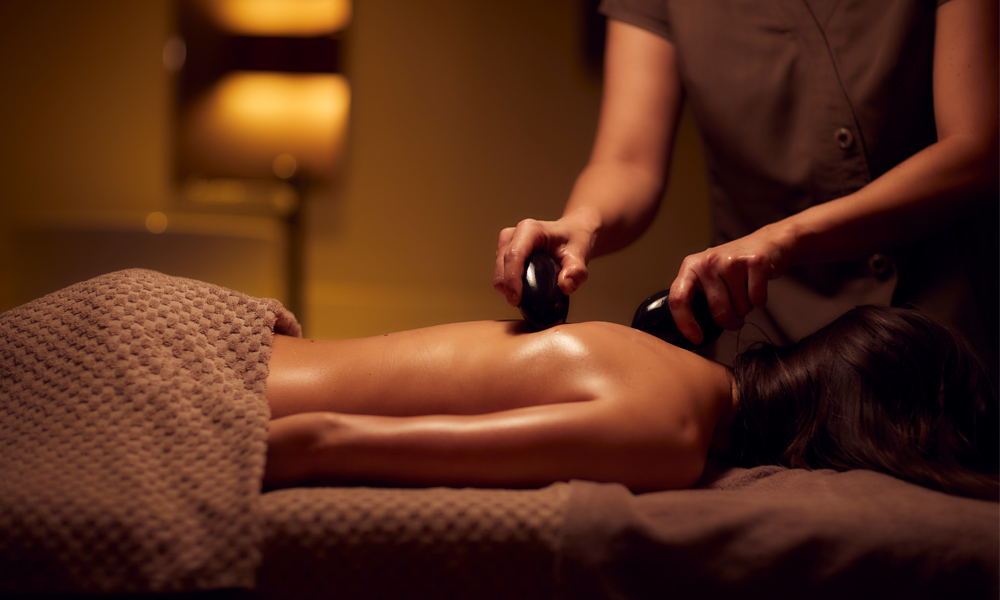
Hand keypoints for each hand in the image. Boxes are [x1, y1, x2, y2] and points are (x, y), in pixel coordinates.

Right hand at [494, 217, 594, 306]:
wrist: (572, 233)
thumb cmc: (574, 240)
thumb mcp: (581, 254)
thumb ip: (577, 272)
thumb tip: (565, 286)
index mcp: (530, 229)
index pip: (514, 255)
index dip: (512, 279)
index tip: (516, 300)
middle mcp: (514, 233)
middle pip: (501, 264)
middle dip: (507, 287)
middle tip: (519, 305)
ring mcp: (507, 241)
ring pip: (498, 269)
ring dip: (506, 286)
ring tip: (523, 298)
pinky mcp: (504, 250)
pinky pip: (500, 271)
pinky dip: (507, 284)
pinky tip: (521, 291)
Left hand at [668, 227, 789, 343]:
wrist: (765, 243)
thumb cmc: (732, 267)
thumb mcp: (707, 275)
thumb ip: (696, 295)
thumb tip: (690, 332)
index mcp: (690, 266)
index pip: (678, 299)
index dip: (685, 323)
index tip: (696, 337)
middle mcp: (708, 261)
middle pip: (719, 312)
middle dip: (730, 321)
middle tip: (735, 315)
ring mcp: (731, 261)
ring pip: (740, 308)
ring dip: (745, 308)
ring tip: (745, 291)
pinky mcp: (755, 262)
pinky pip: (757, 300)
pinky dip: (759, 301)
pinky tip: (756, 285)